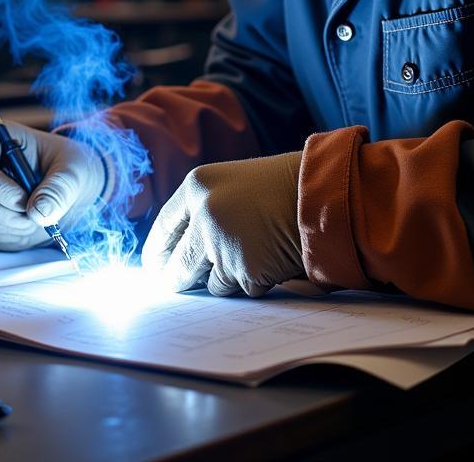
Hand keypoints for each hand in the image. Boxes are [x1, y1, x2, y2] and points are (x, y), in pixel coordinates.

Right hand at [0, 121, 103, 250]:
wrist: (59, 184)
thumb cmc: (62, 166)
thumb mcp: (72, 170)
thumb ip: (59, 189)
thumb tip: (40, 211)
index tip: (25, 200)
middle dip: (3, 212)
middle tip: (33, 215)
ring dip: (2, 225)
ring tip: (30, 219)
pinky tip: (18, 224)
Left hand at [142, 152, 304, 296]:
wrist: (320, 195)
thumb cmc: (278, 189)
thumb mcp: (231, 185)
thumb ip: (203, 210)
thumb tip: (179, 254)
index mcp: (196, 186)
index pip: (163, 226)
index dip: (157, 251)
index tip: (153, 269)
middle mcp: (203, 213)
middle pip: (178, 264)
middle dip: (178, 280)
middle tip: (180, 286)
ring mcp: (223, 243)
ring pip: (209, 282)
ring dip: (226, 279)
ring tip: (253, 254)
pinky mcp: (245, 269)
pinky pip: (240, 289)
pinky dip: (253, 282)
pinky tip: (269, 260)